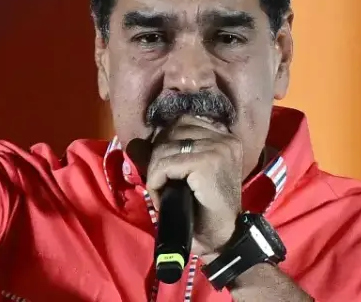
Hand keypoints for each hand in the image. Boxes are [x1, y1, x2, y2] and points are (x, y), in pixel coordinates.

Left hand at [145, 116, 243, 256]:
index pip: (182, 123)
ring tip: (161, 193)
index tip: (164, 169)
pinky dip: (155, 182)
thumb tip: (136, 143)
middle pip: (172, 132)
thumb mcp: (189, 175)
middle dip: (158, 157)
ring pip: (164, 148)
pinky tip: (160, 198)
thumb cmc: (206, 208)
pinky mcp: (206, 163)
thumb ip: (171, 154)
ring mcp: (217, 149)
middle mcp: (224, 138)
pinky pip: (164, 165)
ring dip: (155, 172)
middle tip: (161, 183)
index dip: (165, 143)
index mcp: (224, 137)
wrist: (222, 237)